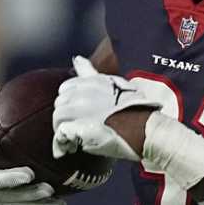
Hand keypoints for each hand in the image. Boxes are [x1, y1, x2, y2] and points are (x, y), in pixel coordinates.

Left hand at [53, 55, 168, 161]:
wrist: (146, 130)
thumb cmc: (136, 110)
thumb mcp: (114, 83)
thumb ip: (90, 72)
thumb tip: (77, 59)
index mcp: (90, 82)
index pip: (65, 88)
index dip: (71, 102)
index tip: (83, 112)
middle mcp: (82, 93)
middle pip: (60, 104)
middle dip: (67, 116)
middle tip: (82, 127)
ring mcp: (79, 110)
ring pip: (57, 118)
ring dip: (65, 129)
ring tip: (78, 138)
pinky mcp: (78, 128)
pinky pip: (61, 133)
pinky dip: (65, 140)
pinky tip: (75, 145)